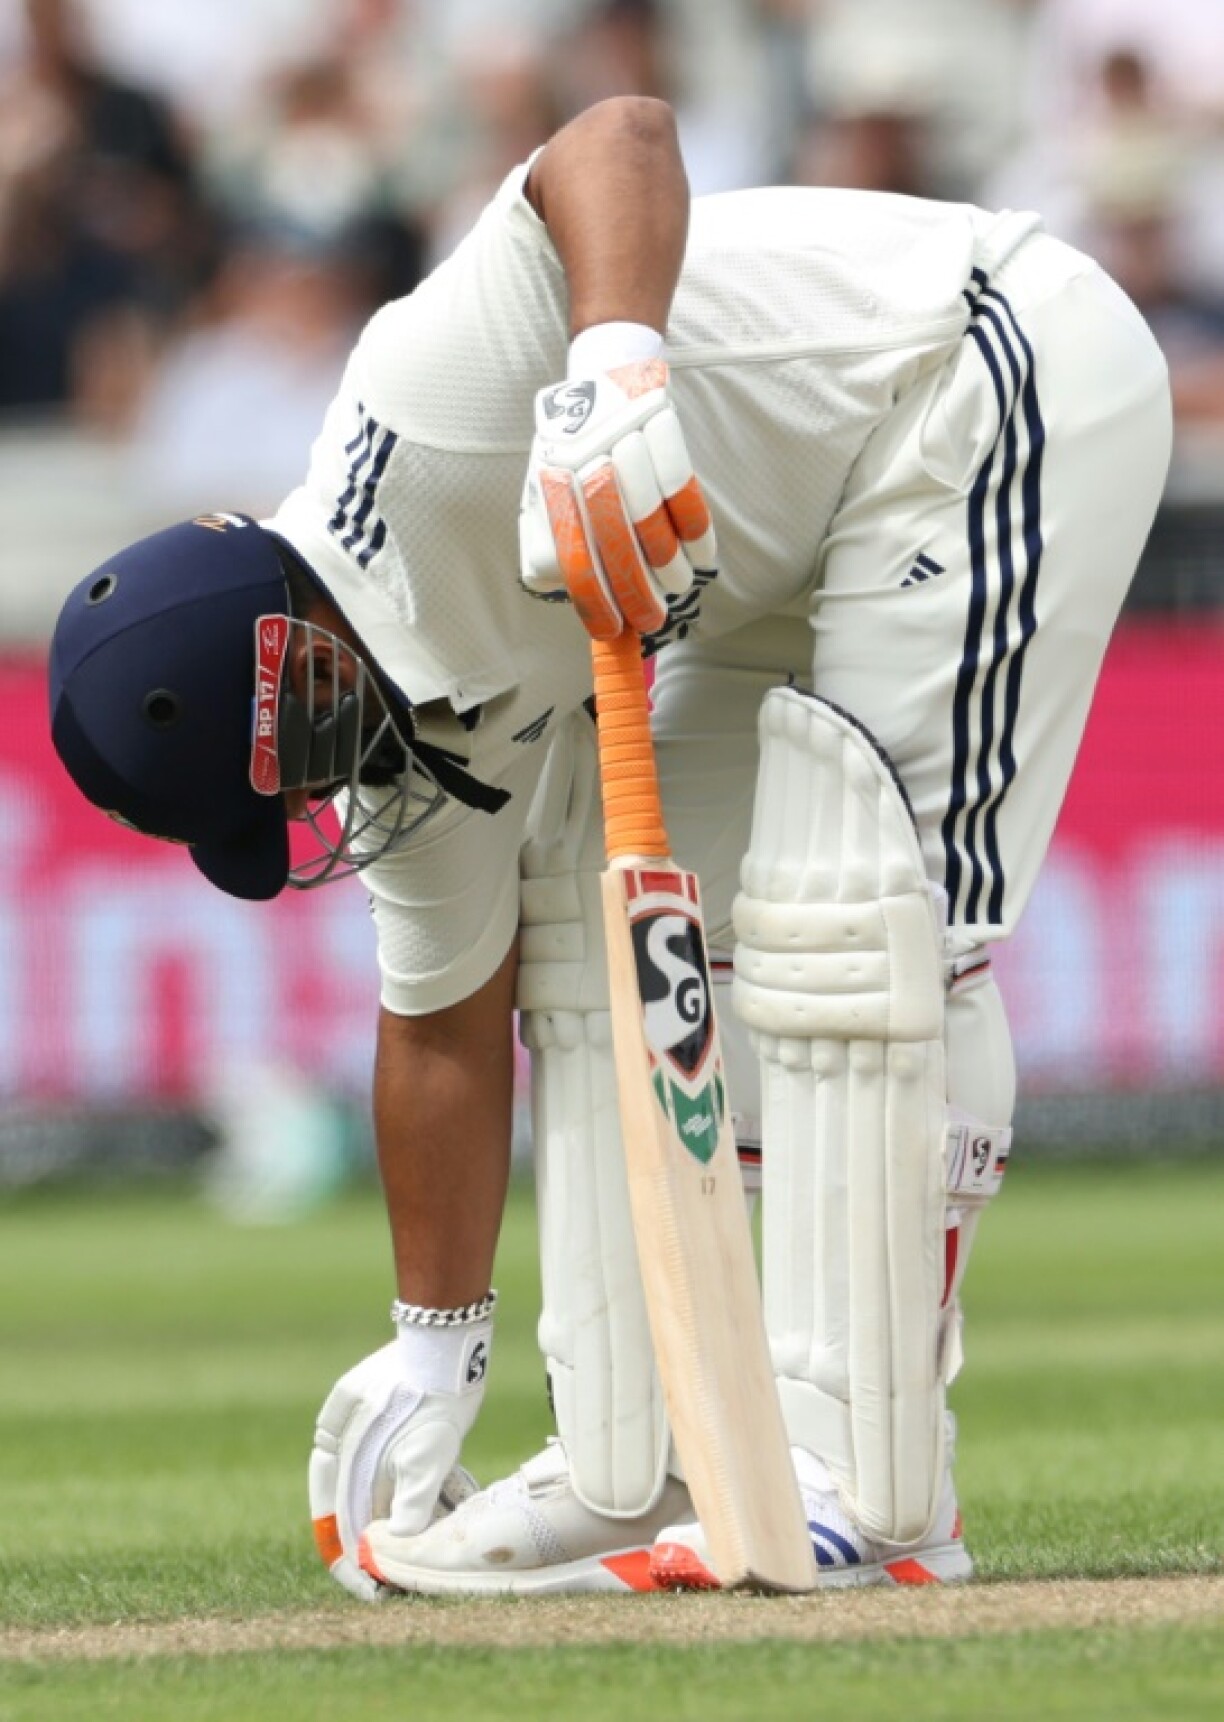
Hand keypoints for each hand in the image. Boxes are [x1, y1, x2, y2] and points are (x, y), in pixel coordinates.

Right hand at [308, 1339, 483, 1601]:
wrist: (450, 1336)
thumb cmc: (434, 1395)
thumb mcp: (424, 1459)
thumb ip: (407, 1508)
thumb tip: (394, 1551)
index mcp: (335, 1448)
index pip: (331, 1518)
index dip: (350, 1560)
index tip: (371, 1589)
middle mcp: (342, 1439)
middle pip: (355, 1506)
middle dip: (379, 1541)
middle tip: (400, 1576)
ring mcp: (366, 1427)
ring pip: (381, 1487)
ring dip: (403, 1516)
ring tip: (430, 1543)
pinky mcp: (393, 1420)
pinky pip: (399, 1466)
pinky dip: (418, 1488)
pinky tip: (445, 1503)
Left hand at [519, 359, 716, 639]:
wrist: (605, 371)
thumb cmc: (577, 447)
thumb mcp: (548, 485)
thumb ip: (552, 536)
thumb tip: (574, 594)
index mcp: (552, 480)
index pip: (571, 550)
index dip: (593, 598)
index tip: (612, 630)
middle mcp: (583, 458)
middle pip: (613, 538)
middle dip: (636, 590)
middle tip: (652, 618)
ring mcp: (623, 438)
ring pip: (650, 514)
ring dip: (668, 563)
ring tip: (677, 587)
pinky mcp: (660, 421)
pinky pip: (682, 483)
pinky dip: (695, 527)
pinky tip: (701, 555)